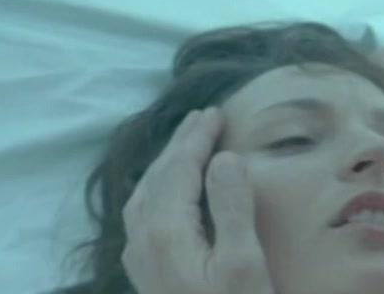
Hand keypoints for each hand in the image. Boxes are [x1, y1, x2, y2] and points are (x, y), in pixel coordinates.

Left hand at [121, 108, 273, 293]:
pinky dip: (157, 186)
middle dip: (180, 143)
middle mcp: (142, 238)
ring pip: (146, 193)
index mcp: (165, 230)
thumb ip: (232, 208)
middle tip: (201, 116)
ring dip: (166, 163)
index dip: (198, 137)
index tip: (216, 112)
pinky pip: (142, 212)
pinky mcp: (144, 271)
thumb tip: (225, 157)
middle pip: (158, 176)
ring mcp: (139, 257)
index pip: (180, 168)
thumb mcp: (243, 264)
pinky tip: (166, 190)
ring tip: (185, 143)